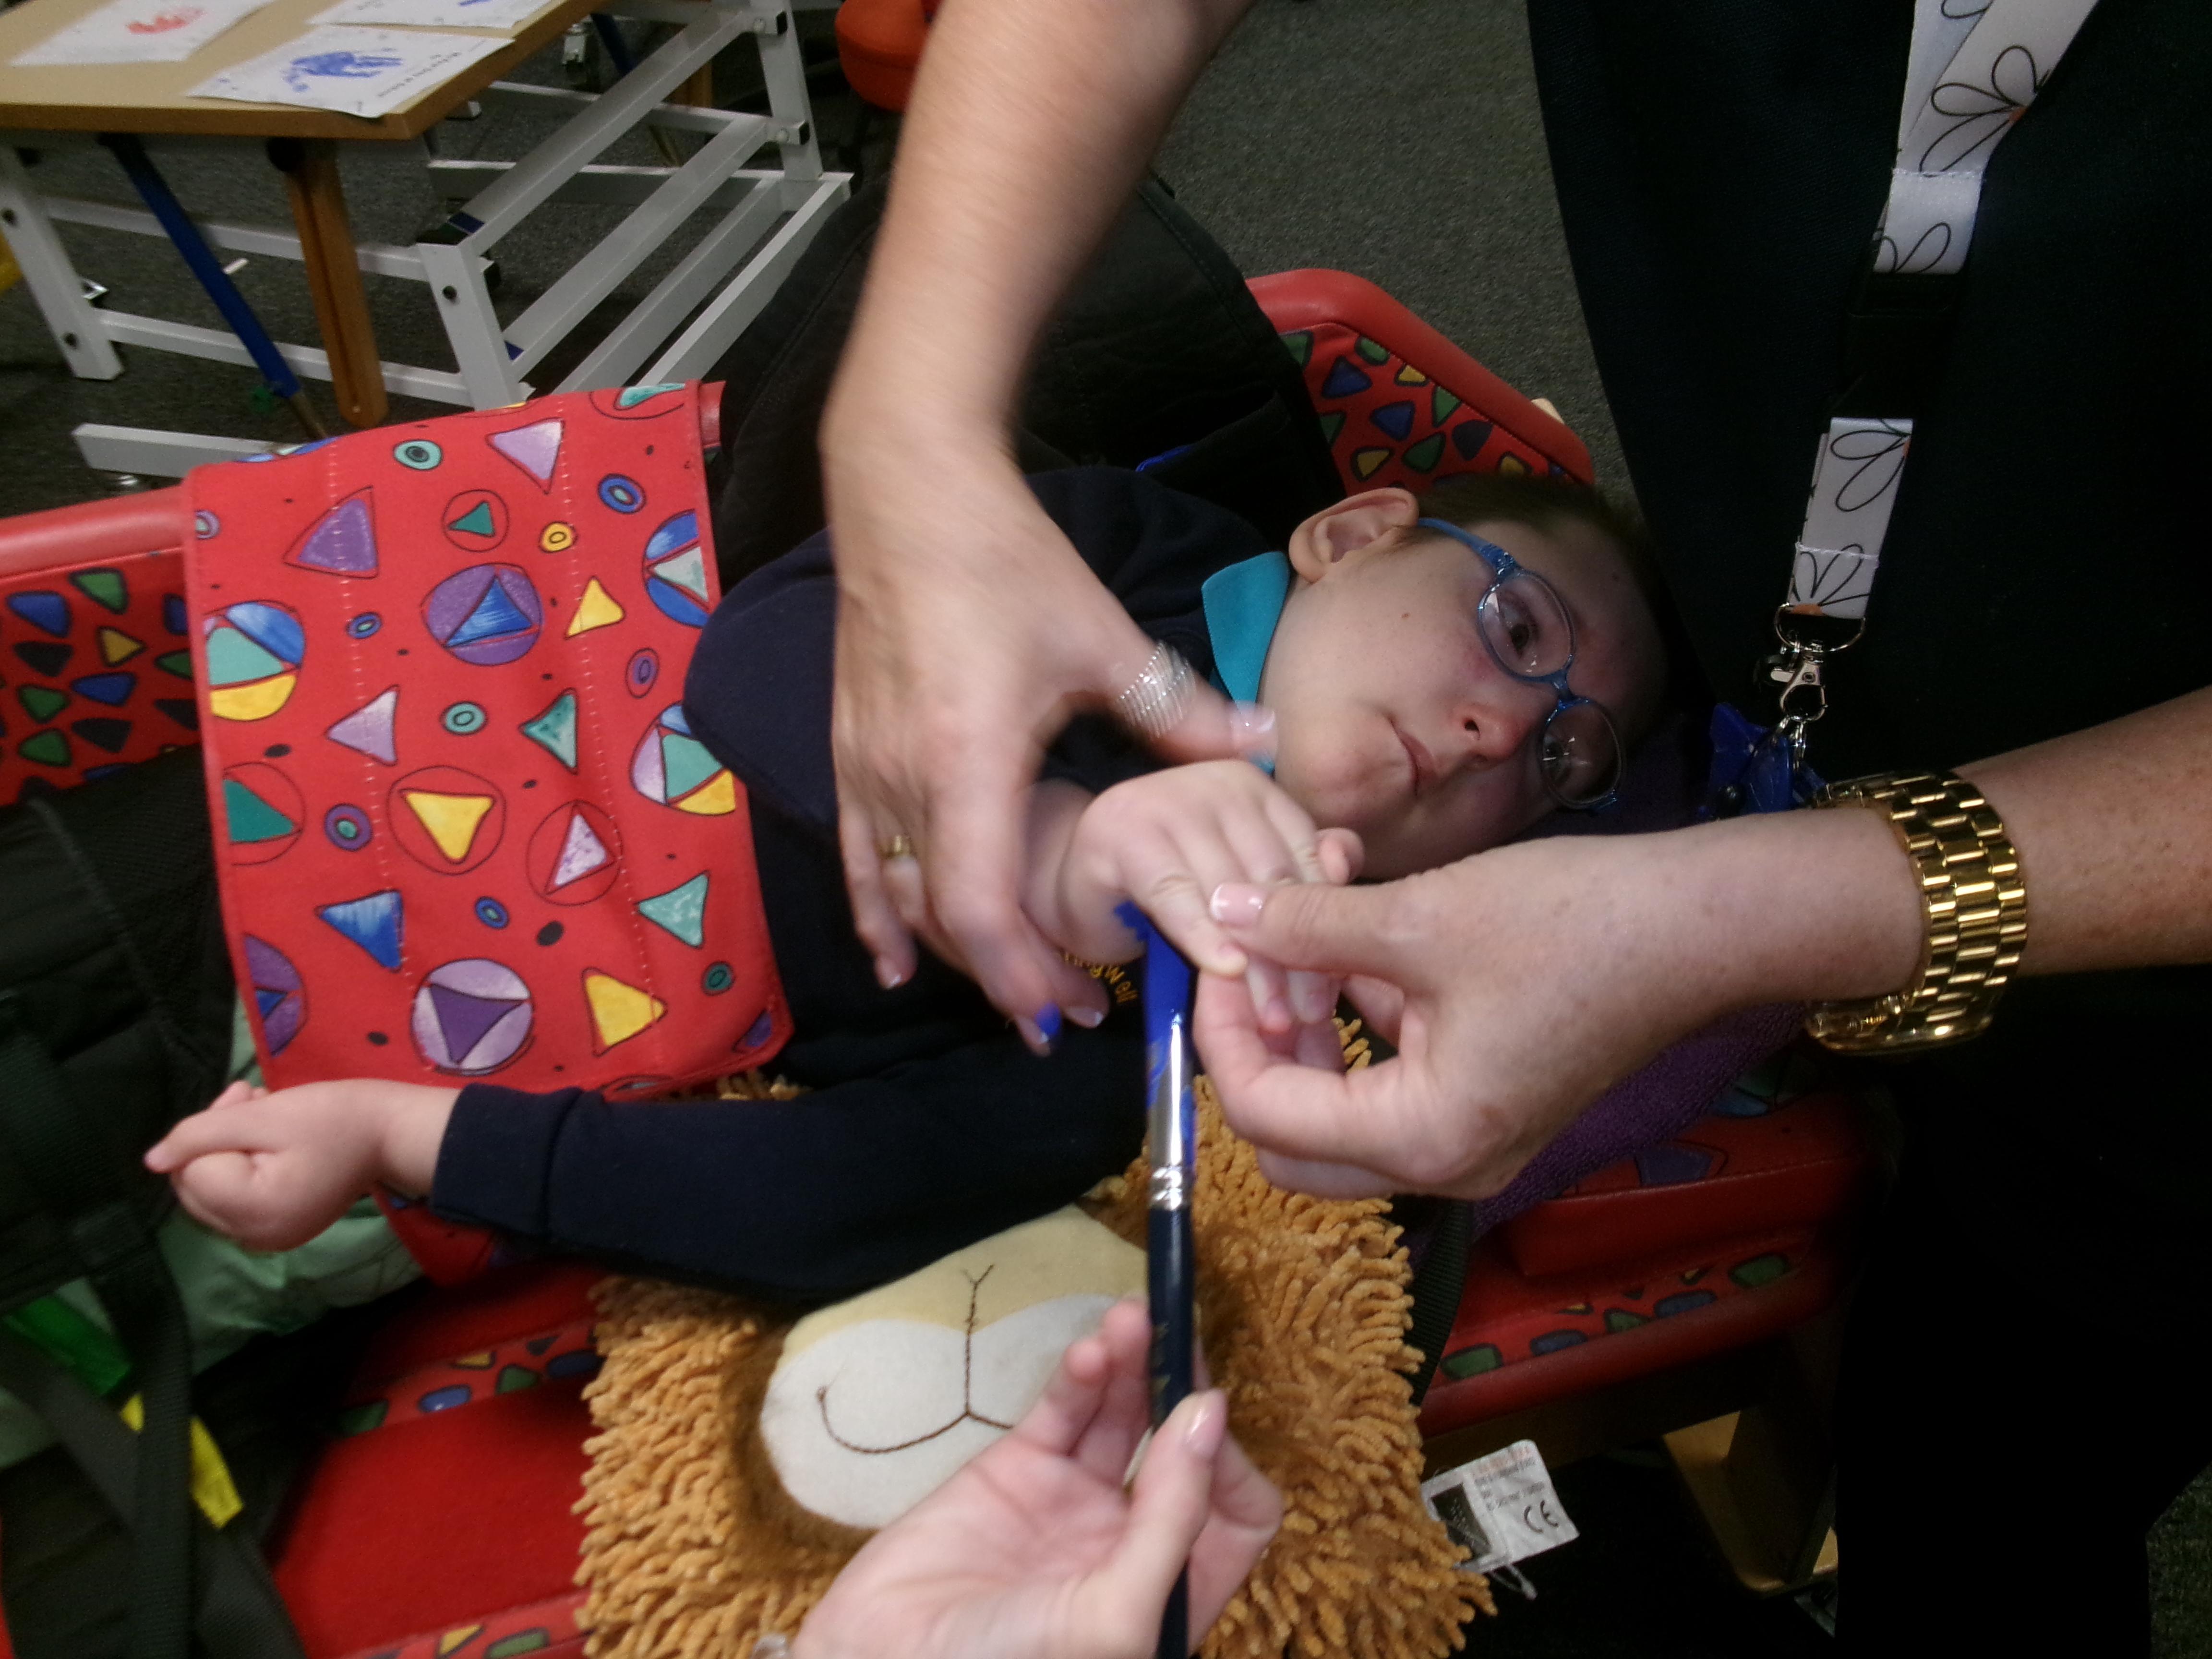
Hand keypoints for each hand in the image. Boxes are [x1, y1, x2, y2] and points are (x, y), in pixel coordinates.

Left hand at [143, 1078, 456, 1250]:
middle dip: (211, 1141)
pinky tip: (269, 1141)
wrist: (391, 1132)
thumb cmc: (334, 1117)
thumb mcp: (264, 1115)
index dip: (209, 1130)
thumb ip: (200, 1134)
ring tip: (262, 1113)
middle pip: (194, 1189)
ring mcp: (267, 1239)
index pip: (192, 1171)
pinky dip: (242, 1170)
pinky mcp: (277, 1232)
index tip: (247, 1095)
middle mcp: (255, 1237)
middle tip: (248, 1098)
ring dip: (225, 1151)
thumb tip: (152, 1161)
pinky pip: (233, 1202)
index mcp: (254, 1212)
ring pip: (210, 1194)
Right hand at [793, 1298, 1279, 1658]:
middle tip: (1178, 1336)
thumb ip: (1171, 1517)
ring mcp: (1073, 1503)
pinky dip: (1080, 1377)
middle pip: (1182, 1448)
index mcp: (1170, 1590)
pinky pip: (1065, 1413)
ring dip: (1133, 1365)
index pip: (1235, 1512)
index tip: (1205, 1423)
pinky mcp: (1018, 1473)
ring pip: (1124, 1416)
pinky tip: (1090, 1351)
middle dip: (1183, 1390)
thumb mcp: (1115, 1614)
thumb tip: (1211, 1418)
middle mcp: (1130, 1543)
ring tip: (1131, 1319)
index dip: (1231, 1464)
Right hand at [825, 444, 1268, 1043]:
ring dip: (953, 953)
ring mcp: (865, 769)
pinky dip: (878, 915)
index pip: (983, 908)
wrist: (909, 493)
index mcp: (968, 763)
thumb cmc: (1005, 562)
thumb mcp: (1101, 639)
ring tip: (1012, 992)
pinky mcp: (846, 751)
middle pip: (943, 921)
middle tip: (1066, 1018)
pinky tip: (898, 960)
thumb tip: (1263, 746)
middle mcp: (904, 780)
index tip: (1067, 1016)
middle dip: (1006, 979)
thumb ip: (1181, 708)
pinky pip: (856, 859)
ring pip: (899, 897)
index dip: (1022, 975)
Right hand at [1029, 766, 1358, 1059]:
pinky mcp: (1120, 831)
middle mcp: (1214, 781)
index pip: (1305, 858)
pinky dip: (1200, 934)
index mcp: (1252, 786)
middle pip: (1270, 878)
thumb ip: (1293, 872)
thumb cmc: (1163, 888)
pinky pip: (1172, 893)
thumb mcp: (1238, 883)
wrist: (1071, 884)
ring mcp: (1165, 799)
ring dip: (1252, 963)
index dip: (1325, 926)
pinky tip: (1222, 969)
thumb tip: (1344, 863)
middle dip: (1292, 955)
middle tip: (1303, 1017)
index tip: (1336, 989)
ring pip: (1227, 892)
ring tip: (1268, 1018)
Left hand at [1193, 814, 1923, 1197]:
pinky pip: (1385, 1090)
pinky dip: (1352, 1033)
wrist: (1699, 926)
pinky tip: (1349, 955)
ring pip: (1334, 1116)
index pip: (1264, 1116)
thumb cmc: (1570, 923)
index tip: (1210, 957)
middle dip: (1252, 1054)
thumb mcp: (1418, 916)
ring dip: (1301, 1040)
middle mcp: (1442, 1166)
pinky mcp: (1484, 1108)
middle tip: (1241, 966)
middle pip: (1289, 1143)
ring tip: (1293, 945)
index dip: (1221, 1036)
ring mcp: (1467, 1144)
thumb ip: (1306, 926)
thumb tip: (1221, 911)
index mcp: (1423, 1139)